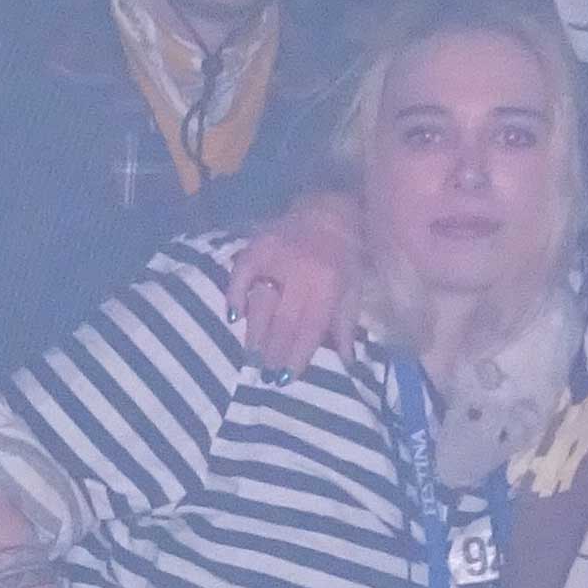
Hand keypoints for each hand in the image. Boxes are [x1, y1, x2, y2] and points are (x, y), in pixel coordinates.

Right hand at [230, 192, 365, 370]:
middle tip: (265, 372)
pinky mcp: (258, 244)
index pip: (308, 329)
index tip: (286, 379)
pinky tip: (234, 316)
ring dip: (255, 332)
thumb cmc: (347, 254)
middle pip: (282, 322)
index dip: (296, 356)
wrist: (332, 208)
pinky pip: (240, 273)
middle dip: (273, 351)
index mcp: (328, 285)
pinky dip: (235, 295)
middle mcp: (301, 272)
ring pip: (260, 303)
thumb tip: (346, 363)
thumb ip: (345, 324)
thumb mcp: (354, 289)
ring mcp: (277, 257)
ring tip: (251, 354)